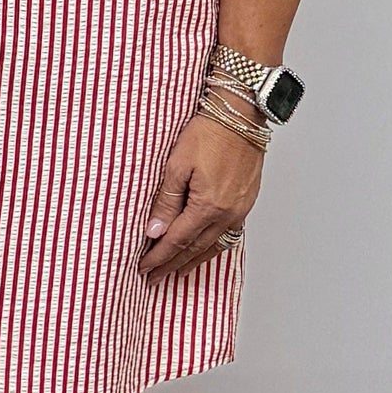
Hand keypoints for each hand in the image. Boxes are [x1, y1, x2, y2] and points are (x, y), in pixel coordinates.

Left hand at [137, 105, 264, 278]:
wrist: (241, 114)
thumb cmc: (210, 132)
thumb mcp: (177, 164)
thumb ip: (166, 201)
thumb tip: (154, 231)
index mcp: (208, 206)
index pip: (177, 241)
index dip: (159, 257)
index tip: (144, 268)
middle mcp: (228, 213)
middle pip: (195, 249)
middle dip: (172, 265)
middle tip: (155, 278)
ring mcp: (240, 209)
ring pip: (213, 246)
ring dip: (193, 261)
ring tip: (176, 271)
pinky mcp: (246, 202)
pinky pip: (229, 235)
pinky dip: (212, 247)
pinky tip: (204, 250)